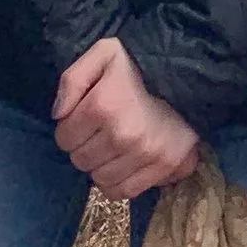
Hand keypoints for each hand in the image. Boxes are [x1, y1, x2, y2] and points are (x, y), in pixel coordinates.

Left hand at [51, 36, 201, 200]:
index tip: (84, 119)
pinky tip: (122, 165)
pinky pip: (122, 191)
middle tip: (99, 132)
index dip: (70, 129)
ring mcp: (144, 154)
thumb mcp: (102, 55)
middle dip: (84, 147)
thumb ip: (72, 79)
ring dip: (100, 166)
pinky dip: (116, 183)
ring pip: (99, 178)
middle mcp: (122, 134)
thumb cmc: (138, 67)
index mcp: (103, 106)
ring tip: (113, 146)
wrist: (187, 78)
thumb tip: (59, 115)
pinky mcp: (162, 167)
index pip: (64, 138)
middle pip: (80, 160)